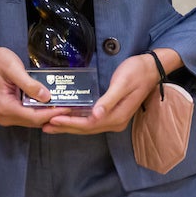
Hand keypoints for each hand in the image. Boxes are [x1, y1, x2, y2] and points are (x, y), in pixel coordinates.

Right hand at [0, 36, 67, 127]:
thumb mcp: (14, 69)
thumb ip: (30, 84)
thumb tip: (48, 98)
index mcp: (5, 107)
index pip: (34, 117)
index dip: (53, 113)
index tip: (69, 107)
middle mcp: (5, 116)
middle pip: (35, 121)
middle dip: (53, 114)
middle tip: (72, 106)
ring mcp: (6, 116)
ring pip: (33, 119)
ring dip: (48, 113)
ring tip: (65, 104)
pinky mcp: (10, 112)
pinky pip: (29, 114)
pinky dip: (40, 110)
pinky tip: (52, 102)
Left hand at [42, 50, 169, 134]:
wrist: (151, 68)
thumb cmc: (136, 72)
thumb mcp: (121, 84)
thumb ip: (109, 100)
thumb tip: (96, 116)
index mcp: (117, 116)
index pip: (89, 124)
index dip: (70, 123)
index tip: (53, 120)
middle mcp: (116, 122)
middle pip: (86, 128)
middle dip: (65, 128)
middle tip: (44, 126)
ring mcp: (115, 118)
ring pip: (88, 126)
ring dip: (70, 126)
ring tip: (51, 125)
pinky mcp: (112, 112)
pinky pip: (92, 120)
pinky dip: (78, 120)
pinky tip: (67, 118)